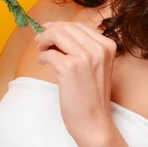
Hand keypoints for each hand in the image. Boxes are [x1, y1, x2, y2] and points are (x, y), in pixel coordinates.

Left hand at [35, 21, 118, 144]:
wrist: (94, 122)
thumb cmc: (92, 96)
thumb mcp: (96, 65)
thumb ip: (83, 48)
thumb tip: (56, 33)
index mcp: (107, 46)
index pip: (79, 25)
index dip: (60, 25)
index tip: (48, 29)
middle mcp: (98, 48)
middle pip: (67, 27)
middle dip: (50, 31)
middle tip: (40, 40)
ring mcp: (85, 57)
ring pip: (57, 35)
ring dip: (45, 40)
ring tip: (41, 50)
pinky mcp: (70, 67)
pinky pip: (49, 53)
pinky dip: (43, 56)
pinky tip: (44, 63)